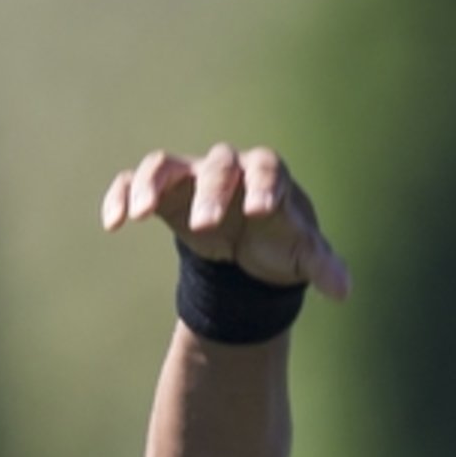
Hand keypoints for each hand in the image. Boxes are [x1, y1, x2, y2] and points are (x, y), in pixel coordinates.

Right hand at [101, 142, 351, 297]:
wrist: (247, 244)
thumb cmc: (279, 241)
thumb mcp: (302, 256)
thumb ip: (322, 267)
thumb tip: (343, 291)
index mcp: (267, 178)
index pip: (267, 169)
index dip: (264, 186)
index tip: (260, 212)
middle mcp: (228, 170)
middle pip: (218, 167)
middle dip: (212, 193)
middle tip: (206, 226)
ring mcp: (191, 178)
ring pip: (167, 165)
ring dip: (152, 183)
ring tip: (138, 213)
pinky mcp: (163, 193)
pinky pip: (135, 183)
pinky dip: (122, 195)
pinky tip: (112, 223)